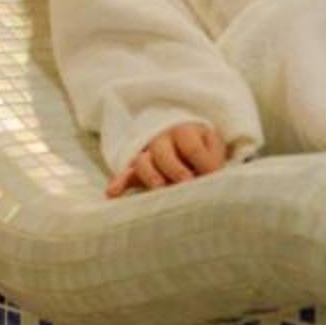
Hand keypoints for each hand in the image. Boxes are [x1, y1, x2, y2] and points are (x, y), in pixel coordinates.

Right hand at [108, 121, 229, 197]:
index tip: (211, 177)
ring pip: (142, 161)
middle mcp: (162, 140)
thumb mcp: (212, 147)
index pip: (191, 146)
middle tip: (186, 182)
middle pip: (162, 151)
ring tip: (159, 188)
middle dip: (174, 168)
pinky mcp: (135, 170)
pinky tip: (113, 193)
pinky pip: (125, 174)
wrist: (183, 141)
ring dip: (150, 175)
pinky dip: (118, 183)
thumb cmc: (202, 147)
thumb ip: (212, 160)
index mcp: (184, 131)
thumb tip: (212, 177)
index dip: (202, 162)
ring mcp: (146, 154)